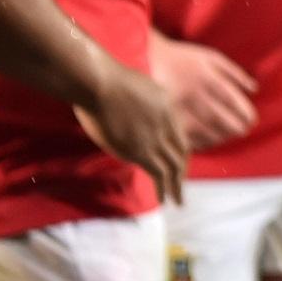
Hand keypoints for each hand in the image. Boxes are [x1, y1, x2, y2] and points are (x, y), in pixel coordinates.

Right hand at [77, 62, 188, 204]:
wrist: (100, 83)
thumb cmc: (106, 81)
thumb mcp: (135, 88)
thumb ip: (140, 103)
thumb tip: (132, 114)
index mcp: (166, 105)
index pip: (178, 134)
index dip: (179, 151)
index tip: (178, 162)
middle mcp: (166, 122)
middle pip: (180, 152)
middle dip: (181, 170)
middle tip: (181, 186)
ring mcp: (155, 137)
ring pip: (173, 166)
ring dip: (176, 186)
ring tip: (178, 200)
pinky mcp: (141, 150)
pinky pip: (159, 173)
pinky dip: (164, 188)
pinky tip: (164, 198)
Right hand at [149, 34, 257, 150]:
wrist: (146, 57)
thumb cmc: (184, 58)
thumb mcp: (211, 57)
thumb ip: (234, 73)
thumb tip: (254, 90)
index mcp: (206, 77)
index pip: (231, 100)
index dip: (244, 113)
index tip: (252, 121)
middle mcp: (192, 93)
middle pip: (219, 117)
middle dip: (234, 128)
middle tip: (243, 131)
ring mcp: (176, 107)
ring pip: (202, 130)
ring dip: (219, 137)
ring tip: (227, 137)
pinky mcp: (162, 117)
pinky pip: (182, 135)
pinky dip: (198, 141)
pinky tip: (208, 141)